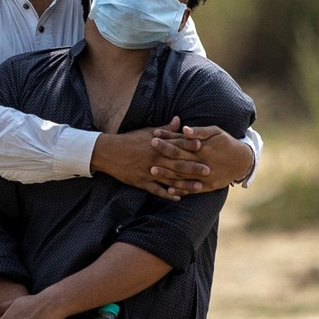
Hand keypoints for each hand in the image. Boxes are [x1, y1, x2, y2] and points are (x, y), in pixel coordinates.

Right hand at [91, 117, 210, 200]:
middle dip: (193, 167)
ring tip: (199, 187)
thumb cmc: (129, 140)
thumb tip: (179, 120)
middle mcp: (154, 158)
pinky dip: (167, 194)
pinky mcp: (141, 181)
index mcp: (157, 145)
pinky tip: (178, 198)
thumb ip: (165, 129)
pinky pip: (156, 190)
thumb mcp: (147, 132)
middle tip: (209, 170)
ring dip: (185, 183)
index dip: (190, 145)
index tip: (204, 146)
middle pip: (177, 163)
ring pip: (170, 179)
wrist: (109, 152)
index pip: (176, 144)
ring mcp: (148, 171)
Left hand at [151, 124, 253, 194]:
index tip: (154, 137)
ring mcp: (206, 176)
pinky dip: (180, 189)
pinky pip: (192, 189)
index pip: (182, 144)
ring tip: (152, 171)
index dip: (168, 140)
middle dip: (163, 156)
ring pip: (183, 176)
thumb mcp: (216, 132)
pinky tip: (167, 189)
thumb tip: (185, 129)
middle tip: (148, 152)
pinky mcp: (208, 186)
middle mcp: (204, 163)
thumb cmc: (226, 142)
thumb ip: (200, 131)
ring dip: (167, 174)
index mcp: (204, 148)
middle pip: (180, 160)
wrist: (242, 161)